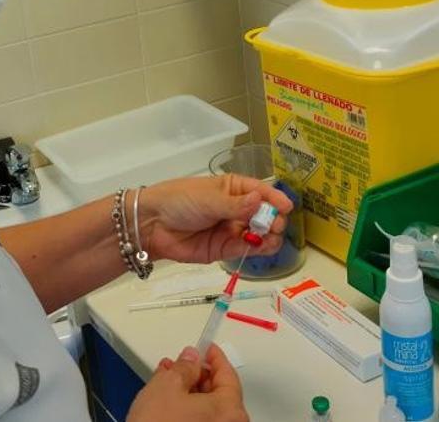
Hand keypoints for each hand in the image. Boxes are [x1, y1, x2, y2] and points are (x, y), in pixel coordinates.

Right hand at [126, 344, 248, 421]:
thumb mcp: (167, 386)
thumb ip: (184, 367)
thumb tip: (191, 359)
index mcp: (230, 410)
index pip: (228, 375)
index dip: (215, 357)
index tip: (207, 348)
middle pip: (220, 393)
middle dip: (198, 375)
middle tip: (183, 363)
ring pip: (208, 408)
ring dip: (190, 391)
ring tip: (169, 378)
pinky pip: (201, 421)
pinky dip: (188, 408)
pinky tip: (170, 400)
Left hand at [137, 174, 292, 263]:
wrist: (152, 224)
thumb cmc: (179, 200)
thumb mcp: (209, 198)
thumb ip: (236, 205)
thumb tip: (260, 202)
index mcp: (233, 188)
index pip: (261, 191)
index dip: (275, 198)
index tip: (287, 206)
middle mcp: (236, 208)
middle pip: (264, 214)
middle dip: (273, 219)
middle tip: (275, 224)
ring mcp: (231, 229)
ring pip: (259, 234)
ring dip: (269, 235)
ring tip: (270, 236)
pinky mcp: (225, 249)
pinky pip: (247, 249)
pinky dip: (258, 248)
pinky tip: (263, 246)